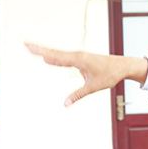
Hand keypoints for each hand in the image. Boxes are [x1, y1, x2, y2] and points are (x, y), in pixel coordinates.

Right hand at [26, 43, 147, 105]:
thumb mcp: (93, 87)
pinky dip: (54, 56)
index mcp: (78, 59)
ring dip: (45, 51)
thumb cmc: (110, 74)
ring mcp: (78, 56)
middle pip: (53, 52)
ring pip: (58, 54)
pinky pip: (64, 57)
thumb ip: (78, 95)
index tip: (30, 48)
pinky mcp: (81, 58)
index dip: (42, 52)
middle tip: (24, 44)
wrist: (122, 66)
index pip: (56, 56)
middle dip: (38, 49)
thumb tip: (65, 104)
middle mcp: (76, 55)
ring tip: (31, 49)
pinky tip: (47, 58)